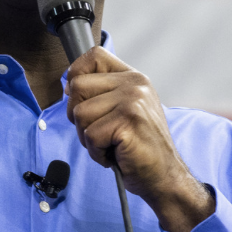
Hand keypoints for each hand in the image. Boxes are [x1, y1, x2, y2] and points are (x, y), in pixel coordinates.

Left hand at [65, 47, 213, 231]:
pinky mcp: (128, 123)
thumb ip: (101, 94)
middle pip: (77, 87)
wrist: (164, 175)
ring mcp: (132, 102)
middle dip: (79, 116)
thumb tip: (67, 86)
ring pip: (80, 114)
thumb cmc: (139, 147)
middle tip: (101, 133)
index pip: (94, 55)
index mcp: (133, 77)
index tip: (81, 98)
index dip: (76, 74)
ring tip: (111, 145)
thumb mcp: (124, 110)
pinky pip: (90, 135)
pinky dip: (97, 152)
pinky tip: (115, 155)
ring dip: (88, 138)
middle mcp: (135, 84)